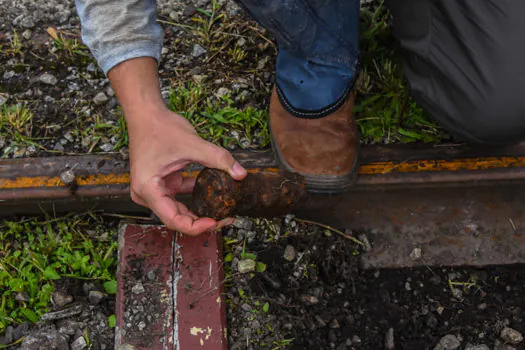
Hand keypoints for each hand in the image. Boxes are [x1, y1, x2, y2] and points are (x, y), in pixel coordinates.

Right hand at [127, 106, 246, 234]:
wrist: (145, 114)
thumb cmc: (158, 127)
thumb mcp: (192, 144)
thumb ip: (218, 159)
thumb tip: (241, 174)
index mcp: (148, 190)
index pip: (174, 220)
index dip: (196, 226)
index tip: (216, 222)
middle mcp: (146, 194)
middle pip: (177, 218)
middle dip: (201, 221)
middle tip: (225, 218)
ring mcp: (153, 190)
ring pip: (179, 210)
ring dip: (199, 211)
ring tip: (222, 210)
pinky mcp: (161, 184)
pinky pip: (179, 197)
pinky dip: (195, 197)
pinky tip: (213, 195)